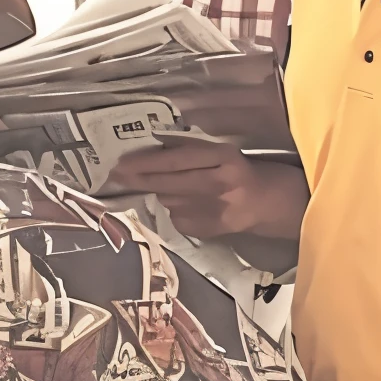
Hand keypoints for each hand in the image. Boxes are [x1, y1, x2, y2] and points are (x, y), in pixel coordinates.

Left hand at [108, 141, 304, 240]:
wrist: (263, 203)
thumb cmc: (236, 170)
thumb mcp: (219, 152)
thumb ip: (189, 151)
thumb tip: (146, 154)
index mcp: (223, 158)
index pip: (176, 160)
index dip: (146, 163)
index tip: (122, 163)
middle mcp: (217, 183)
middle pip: (167, 182)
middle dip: (138, 179)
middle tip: (117, 174)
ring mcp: (211, 210)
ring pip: (168, 199)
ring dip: (160, 192)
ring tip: (169, 186)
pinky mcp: (205, 229)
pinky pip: (175, 216)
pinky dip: (174, 208)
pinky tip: (187, 203)